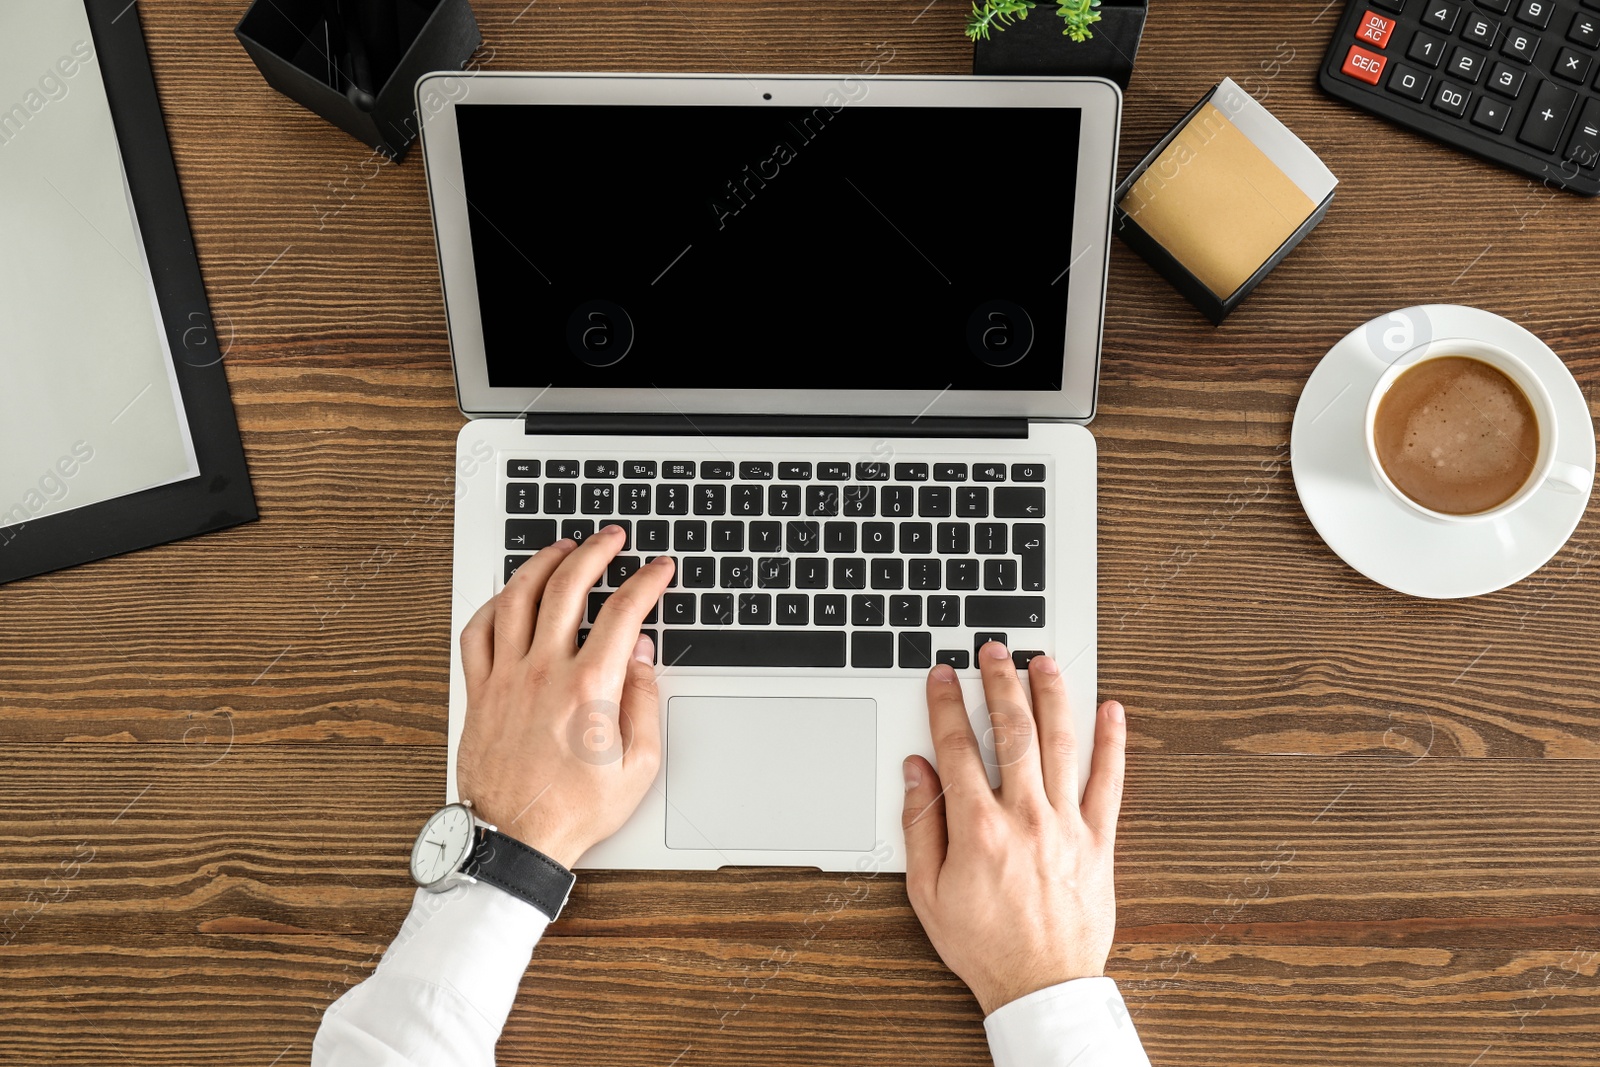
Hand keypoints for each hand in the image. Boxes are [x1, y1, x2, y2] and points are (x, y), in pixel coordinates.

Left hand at [455, 527, 674, 866]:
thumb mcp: (639, 765)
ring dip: (543, 562)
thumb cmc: (575, 809)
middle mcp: (543, 672)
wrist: (516, 839)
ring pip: (518, 597)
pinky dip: (495, 603)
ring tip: (563, 548)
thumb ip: (644, 702)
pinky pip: (478, 631)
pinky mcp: (480, 691)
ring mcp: (506, 678)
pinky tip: (511, 594)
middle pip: (567, 586)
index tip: (658, 570)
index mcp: (589, 688)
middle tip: (612, 539)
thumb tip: (642, 656)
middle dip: (595, 551)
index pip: (624, 612)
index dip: (647, 581)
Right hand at [901, 641, 1126, 1015]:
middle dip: (999, 683)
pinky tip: (1112, 709)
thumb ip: (919, 825)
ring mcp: (1066, 825)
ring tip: (1044, 662)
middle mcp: (1025, 817)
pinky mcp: (1099, 840)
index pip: (957, 747)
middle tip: (994, 650)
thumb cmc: (983, 944)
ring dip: (1051, 696)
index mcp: (978, 828)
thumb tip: (916, 772)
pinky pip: (1110, 782)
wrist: (1041, 985)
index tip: (941, 675)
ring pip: (1060, 744)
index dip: (945, 704)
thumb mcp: (927, 892)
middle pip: (1012, 732)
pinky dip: (1112, 743)